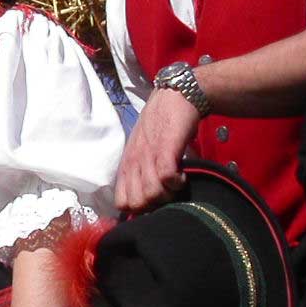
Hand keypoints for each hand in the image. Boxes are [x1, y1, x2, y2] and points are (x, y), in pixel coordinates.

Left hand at [114, 88, 199, 213]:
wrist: (174, 97)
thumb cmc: (159, 126)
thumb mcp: (141, 151)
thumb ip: (140, 172)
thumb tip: (147, 200)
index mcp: (126, 165)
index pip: (122, 202)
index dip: (139, 209)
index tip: (155, 202)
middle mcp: (133, 162)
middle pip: (136, 204)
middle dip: (154, 206)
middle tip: (168, 194)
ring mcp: (148, 155)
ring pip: (151, 194)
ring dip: (168, 195)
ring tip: (177, 184)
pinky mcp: (166, 147)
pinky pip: (167, 177)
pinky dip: (178, 182)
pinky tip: (184, 175)